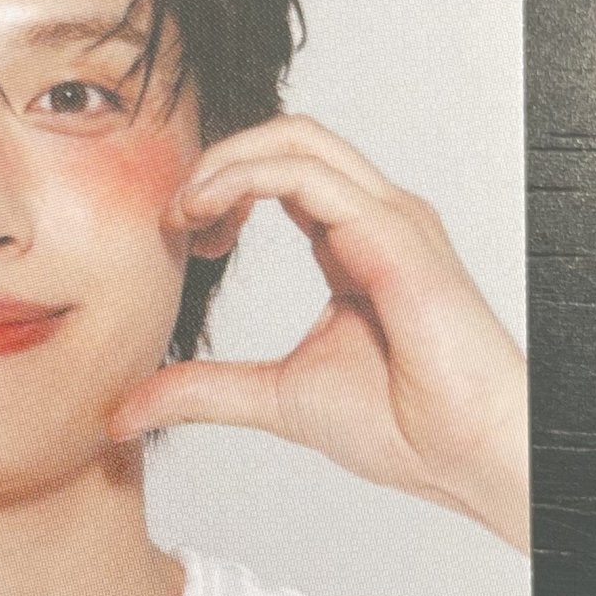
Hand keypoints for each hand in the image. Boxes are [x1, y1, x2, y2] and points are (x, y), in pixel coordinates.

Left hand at [110, 115, 529, 553]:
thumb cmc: (407, 429)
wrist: (469, 458)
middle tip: (170, 216)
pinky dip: (249, 178)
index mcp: (354, 242)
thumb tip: (125, 409)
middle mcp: (377, 218)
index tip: (179, 236)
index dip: (220, 187)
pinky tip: (207, 216)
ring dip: (223, 162)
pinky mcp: (396, 236)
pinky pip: (312, 176)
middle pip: (287, 138)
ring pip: (297, 140)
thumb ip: (204, 391)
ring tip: (181, 211)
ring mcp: (392, 219)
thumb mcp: (275, 400)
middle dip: (215, 161)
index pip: (281, 172)